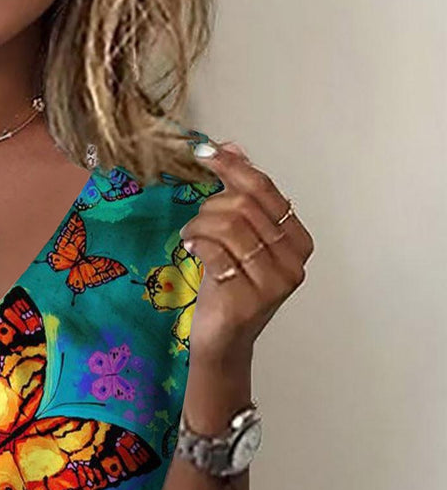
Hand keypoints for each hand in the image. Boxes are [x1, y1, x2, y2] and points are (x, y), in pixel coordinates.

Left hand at [179, 140, 314, 367]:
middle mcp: (293, 260)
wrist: (222, 341)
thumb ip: (241, 197)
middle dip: (211, 206)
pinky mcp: (247, 299)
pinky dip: (198, 243)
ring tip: (191, 236)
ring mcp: (272, 282)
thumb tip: (233, 148)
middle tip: (196, 221)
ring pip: (230, 226)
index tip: (206, 153)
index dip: (234, 167)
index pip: (265, 191)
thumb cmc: (230, 289)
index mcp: (298, 241)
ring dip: (200, 225)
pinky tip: (190, 247)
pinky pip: (216, 253)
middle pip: (245, 207)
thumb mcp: (239, 240)